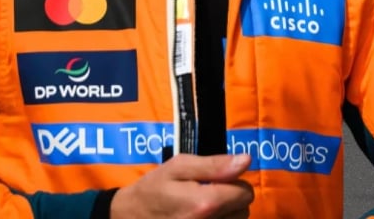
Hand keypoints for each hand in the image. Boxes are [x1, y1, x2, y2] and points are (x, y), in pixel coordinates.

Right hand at [110, 153, 254, 218]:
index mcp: (205, 204)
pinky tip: (202, 217)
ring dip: (226, 214)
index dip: (235, 183)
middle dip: (231, 199)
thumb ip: (214, 165)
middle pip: (243, 210)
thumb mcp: (179, 167)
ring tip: (203, 208)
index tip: (218, 181)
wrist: (127, 218)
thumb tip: (246, 160)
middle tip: (208, 193)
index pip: (245, 193)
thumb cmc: (153, 189)